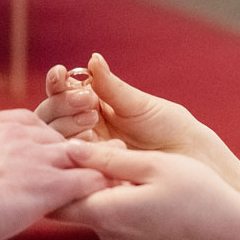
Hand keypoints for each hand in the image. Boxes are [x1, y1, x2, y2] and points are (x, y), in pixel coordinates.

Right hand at [0, 109, 108, 239]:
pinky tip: (116, 193)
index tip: (46, 149)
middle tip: (96, 155)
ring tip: (119, 168)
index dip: (41, 138)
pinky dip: (102, 185)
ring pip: (79, 154)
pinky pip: (86, 181)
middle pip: (57, 137)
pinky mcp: (50, 184)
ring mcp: (38, 157)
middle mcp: (21, 134)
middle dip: (75, 146)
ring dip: (99, 161)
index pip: (30, 123)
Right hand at [34, 53, 207, 154]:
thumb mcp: (139, 105)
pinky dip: (77, 157)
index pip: (61, 94)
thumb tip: (93, 59)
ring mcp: (83, 157)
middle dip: (62, 106)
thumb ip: (112, 87)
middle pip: (49, 118)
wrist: (191, 160)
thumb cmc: (169, 127)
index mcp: (89, 107)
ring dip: (66, 129)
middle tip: (87, 103)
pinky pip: (70, 169)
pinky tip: (92, 149)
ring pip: (54, 143)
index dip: (57, 84)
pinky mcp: (89, 180)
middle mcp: (80, 132)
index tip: (60, 73)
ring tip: (91, 124)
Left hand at [51, 144, 239, 239]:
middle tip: (83, 141)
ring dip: (97, 185)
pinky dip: (114, 198)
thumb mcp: (153, 164)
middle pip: (71, 204)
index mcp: (106, 214)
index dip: (50, 172)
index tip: (57, 145)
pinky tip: (134, 178)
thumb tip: (68, 149)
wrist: (232, 233)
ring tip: (113, 154)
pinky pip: (112, 219)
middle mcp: (107, 236)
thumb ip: (107, 158)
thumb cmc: (198, 194)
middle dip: (73, 175)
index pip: (53, 200)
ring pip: (93, 209)